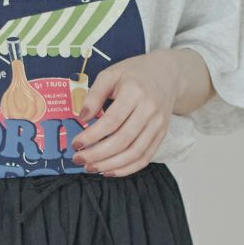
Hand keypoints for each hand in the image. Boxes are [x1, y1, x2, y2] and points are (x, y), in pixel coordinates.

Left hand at [70, 50, 187, 176]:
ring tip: (91, 168)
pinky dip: (127, 168)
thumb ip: (94, 94)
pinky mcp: (161, 134)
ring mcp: (158, 124)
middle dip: (97, 154)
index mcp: (135, 92)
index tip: (76, 143)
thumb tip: (82, 117)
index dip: (92, 136)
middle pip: (122, 140)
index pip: (111, 121)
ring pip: (134, 153)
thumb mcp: (111, 74)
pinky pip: (145, 157)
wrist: (168, 74)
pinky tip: (109, 171)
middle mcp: (149, 110)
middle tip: (78, 159)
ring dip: (110, 165)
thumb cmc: (135, 73)